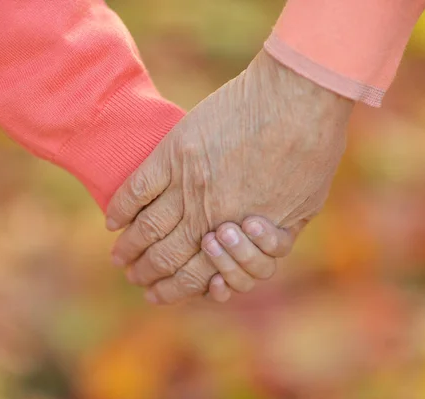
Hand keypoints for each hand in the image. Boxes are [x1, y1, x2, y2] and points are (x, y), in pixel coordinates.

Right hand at [107, 50, 353, 303]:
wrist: (297, 99)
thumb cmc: (312, 153)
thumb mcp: (304, 208)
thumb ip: (278, 236)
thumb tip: (261, 247)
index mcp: (238, 237)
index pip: (195, 278)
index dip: (172, 291)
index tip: (156, 294)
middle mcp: (207, 216)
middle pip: (164, 258)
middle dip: (145, 275)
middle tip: (134, 278)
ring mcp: (187, 184)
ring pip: (146, 228)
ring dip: (128, 248)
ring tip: (118, 257)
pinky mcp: (174, 153)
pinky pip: (137, 189)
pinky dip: (121, 208)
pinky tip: (112, 220)